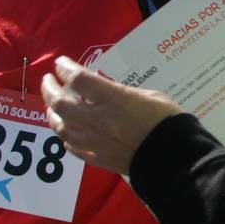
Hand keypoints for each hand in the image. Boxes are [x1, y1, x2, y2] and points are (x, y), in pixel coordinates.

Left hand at [41, 57, 181, 175]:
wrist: (176, 159)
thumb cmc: (168, 121)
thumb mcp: (149, 95)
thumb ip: (122, 92)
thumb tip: (104, 90)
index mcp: (114, 99)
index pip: (78, 79)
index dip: (65, 68)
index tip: (61, 63)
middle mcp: (99, 120)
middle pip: (60, 103)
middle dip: (49, 89)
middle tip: (48, 81)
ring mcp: (96, 142)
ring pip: (61, 128)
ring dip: (52, 114)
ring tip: (53, 107)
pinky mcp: (98, 159)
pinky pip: (73, 148)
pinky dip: (66, 137)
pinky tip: (67, 132)